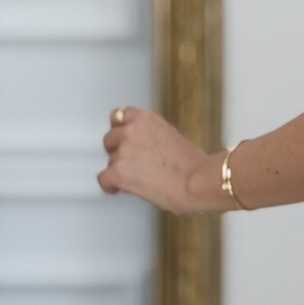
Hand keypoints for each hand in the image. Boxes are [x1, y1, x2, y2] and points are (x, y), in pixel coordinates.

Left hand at [97, 106, 225, 214]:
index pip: (119, 116)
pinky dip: (111, 186)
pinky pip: (103, 179)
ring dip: (118, 168)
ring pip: (109, 160)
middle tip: (132, 162)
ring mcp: (123, 150)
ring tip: (135, 178)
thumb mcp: (172, 137)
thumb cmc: (194, 165)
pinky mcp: (117, 171)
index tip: (123, 137)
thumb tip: (144, 147)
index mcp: (147, 119)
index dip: (121, 129)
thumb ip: (152, 136)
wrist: (199, 182)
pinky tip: (120, 189)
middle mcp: (132, 130)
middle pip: (110, 138)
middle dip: (119, 150)